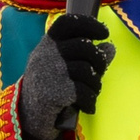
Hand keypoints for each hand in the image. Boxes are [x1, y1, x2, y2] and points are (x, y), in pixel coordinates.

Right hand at [17, 14, 115, 139]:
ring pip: (86, 70)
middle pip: (84, 47)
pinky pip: (83, 92)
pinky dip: (90, 101)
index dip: (89, 24)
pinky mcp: (54, 93)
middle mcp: (46, 55)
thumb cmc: (49, 88)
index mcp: (47, 45)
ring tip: (91, 92)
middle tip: (100, 71)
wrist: (28, 116)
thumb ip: (87, 56)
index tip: (104, 33)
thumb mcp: (63, 68)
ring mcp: (49, 73)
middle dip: (99, 60)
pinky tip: (88, 105)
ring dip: (95, 84)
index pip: (67, 24)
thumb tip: (111, 48)